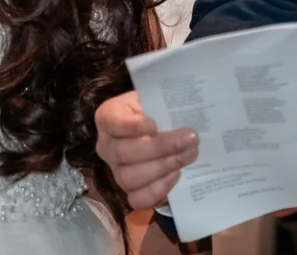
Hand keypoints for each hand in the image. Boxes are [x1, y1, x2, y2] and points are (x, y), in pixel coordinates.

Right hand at [94, 91, 198, 208]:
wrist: (159, 128)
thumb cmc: (155, 110)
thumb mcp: (154, 98)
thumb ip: (162, 102)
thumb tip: (184, 110)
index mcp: (108, 117)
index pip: (112, 122)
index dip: (131, 126)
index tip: (154, 125)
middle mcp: (106, 146)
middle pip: (123, 153)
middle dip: (160, 147)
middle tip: (190, 138)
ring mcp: (116, 171)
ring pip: (129, 178)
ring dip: (163, 167)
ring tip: (189, 155)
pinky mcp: (128, 191)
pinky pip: (138, 199)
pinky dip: (159, 189)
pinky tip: (177, 174)